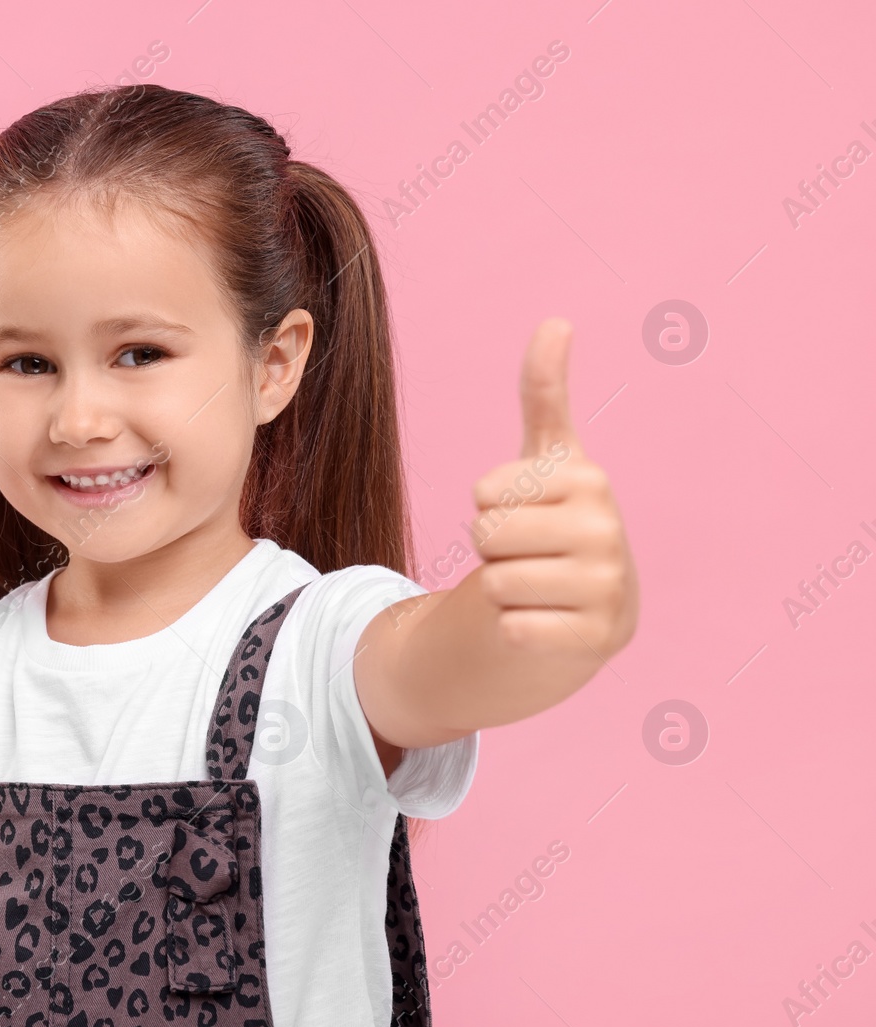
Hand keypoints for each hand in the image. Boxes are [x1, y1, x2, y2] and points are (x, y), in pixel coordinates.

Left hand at [468, 318, 638, 657]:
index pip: (483, 491)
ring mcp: (607, 586)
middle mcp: (607, 530)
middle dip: (491, 547)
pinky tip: (544, 620)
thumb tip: (555, 320)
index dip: (487, 503)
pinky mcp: (597, 640)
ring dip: (501, 589)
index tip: (523, 508)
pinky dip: (514, 629)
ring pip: (495, 583)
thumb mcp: (548, 458)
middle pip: (485, 535)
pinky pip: (514, 629)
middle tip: (526, 551)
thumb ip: (544, 392)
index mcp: (589, 479)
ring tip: (536, 584)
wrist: (590, 604)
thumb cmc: (555, 520)